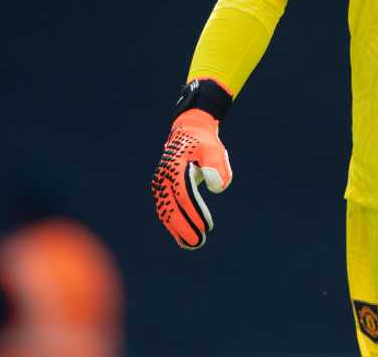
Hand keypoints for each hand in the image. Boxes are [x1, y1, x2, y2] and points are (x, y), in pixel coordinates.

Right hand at [152, 108, 231, 248]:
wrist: (188, 133)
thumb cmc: (204, 143)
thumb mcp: (214, 149)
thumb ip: (216, 166)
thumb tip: (218, 188)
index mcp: (175, 168)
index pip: (184, 196)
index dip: (194, 213)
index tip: (205, 227)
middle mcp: (163, 179)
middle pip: (171, 208)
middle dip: (184, 227)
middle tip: (199, 242)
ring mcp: (160, 185)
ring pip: (166, 212)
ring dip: (178, 229)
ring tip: (192, 244)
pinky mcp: (161, 190)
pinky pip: (165, 210)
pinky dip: (173, 224)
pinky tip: (183, 237)